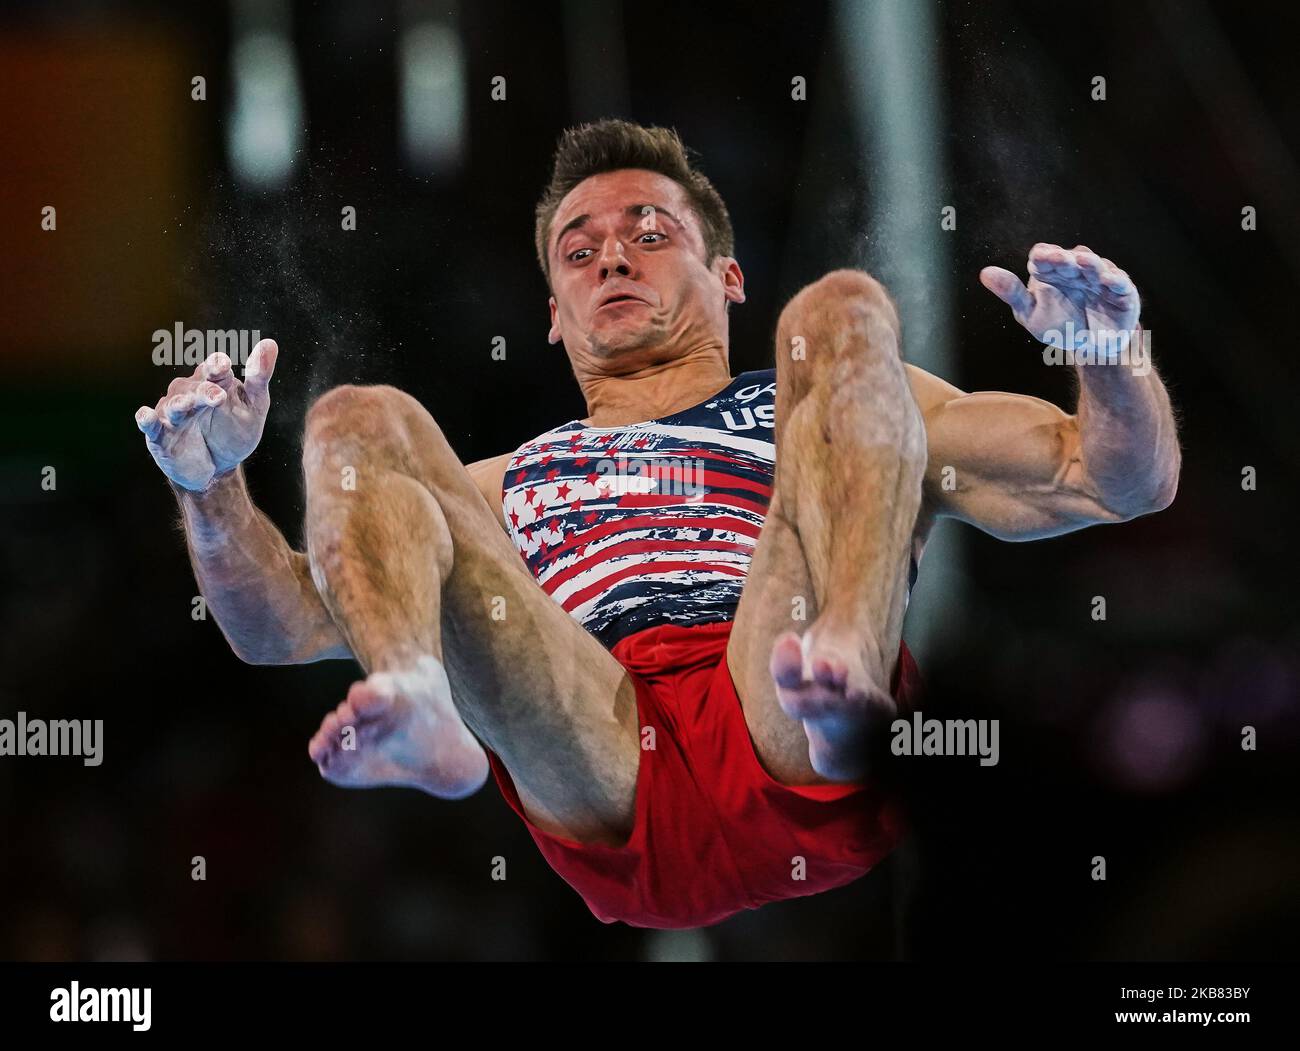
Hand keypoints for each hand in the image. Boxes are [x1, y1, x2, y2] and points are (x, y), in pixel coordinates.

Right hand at [134, 338, 277, 490]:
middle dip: (205, 391)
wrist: (219, 468)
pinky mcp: (159, 435)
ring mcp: (172, 414)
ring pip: (174, 405)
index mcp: (213, 382)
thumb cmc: (236, 431)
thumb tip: (270, 342)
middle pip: (194, 387)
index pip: (213, 369)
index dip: (216, 366)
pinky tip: (146, 415)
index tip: (222, 365)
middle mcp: (188, 393)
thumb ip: (259, 377)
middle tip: (219, 396)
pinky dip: (146, 419)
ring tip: (188, 405)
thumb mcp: (255, 406)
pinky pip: (150, 425)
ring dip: (180, 405)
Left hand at [980, 244, 1139, 351]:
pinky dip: (1115, 280)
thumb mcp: (1030, 312)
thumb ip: (1011, 293)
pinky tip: (1108, 280)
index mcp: (1052, 271)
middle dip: (1065, 259)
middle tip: (1058, 258)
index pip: (1046, 256)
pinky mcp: (1122, 291)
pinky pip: (1120, 283)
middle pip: (1070, 259)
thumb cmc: (1057, 325)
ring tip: (1083, 262)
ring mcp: (1100, 278)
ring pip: (1095, 266)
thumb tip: (984, 273)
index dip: (1044, 256)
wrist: (1090, 347)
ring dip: (1090, 264)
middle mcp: (1077, 269)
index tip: (1040, 259)